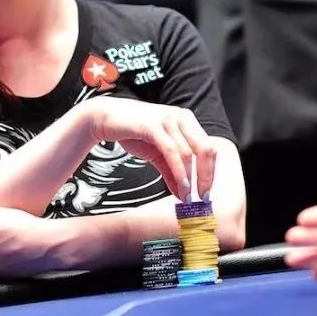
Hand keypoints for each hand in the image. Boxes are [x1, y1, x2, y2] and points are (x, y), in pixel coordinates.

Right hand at [82, 96, 215, 199]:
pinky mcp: (153, 126)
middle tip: (202, 198)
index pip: (209, 148)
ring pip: (188, 153)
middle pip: (206, 149)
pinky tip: (180, 186)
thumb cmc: (133, 133)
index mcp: (187, 121)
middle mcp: (182, 117)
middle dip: (206, 176)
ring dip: (190, 179)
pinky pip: (171, 151)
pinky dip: (178, 171)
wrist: (105, 117)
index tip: (206, 193)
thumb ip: (171, 172)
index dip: (211, 171)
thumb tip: (182, 195)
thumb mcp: (157, 154)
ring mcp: (168, 119)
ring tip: (188, 197)